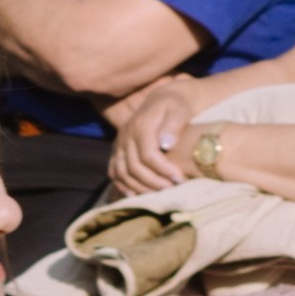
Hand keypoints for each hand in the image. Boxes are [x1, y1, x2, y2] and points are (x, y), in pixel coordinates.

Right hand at [110, 77, 203, 195]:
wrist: (162, 100)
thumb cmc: (175, 106)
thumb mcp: (179, 109)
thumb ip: (173, 125)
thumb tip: (166, 144)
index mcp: (140, 126)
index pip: (148, 155)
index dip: (163, 170)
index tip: (180, 179)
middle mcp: (126, 136)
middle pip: (134, 168)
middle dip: (154, 183)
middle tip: (173, 190)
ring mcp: (119, 144)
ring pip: (122, 173)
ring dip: (140, 188)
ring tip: (160, 195)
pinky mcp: (117, 151)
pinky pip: (114, 172)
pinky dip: (123, 186)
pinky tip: (136, 195)